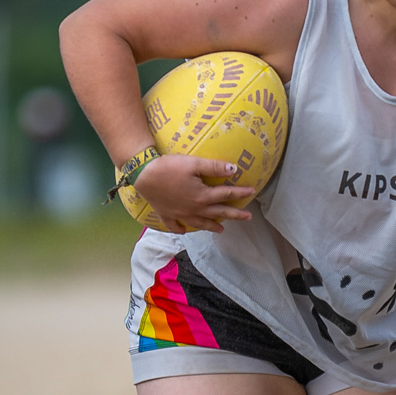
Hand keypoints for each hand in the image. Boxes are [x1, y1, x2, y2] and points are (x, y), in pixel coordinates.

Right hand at [133, 154, 256, 233]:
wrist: (142, 174)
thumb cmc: (169, 167)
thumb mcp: (194, 164)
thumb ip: (214, 168)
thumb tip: (234, 169)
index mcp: (202, 197)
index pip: (226, 195)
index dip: (240, 193)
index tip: (252, 191)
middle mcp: (194, 209)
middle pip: (218, 213)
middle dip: (234, 215)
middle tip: (247, 218)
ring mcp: (179, 214)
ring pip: (199, 223)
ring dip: (211, 227)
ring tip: (221, 230)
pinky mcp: (165, 214)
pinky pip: (175, 226)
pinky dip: (181, 229)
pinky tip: (185, 230)